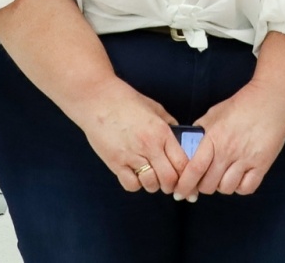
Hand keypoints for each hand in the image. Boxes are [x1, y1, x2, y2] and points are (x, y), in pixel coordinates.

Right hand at [69, 78, 188, 193]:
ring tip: (151, 177)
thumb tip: (180, 139)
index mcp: (162, 132)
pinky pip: (131, 185)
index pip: (182, 163)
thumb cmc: (126, 101)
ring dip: (153, 184)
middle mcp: (149, 146)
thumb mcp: (154, 108)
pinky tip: (134, 175)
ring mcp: (131, 156)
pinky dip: (135, 184)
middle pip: (169, 179)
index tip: (184, 177)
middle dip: (171, 185)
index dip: (186, 175)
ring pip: (151, 185)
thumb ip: (169, 124)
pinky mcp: (115, 163)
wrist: (98, 99)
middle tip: (169, 183)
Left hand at [171, 82, 284, 198]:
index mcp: (213, 137)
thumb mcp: (214, 113)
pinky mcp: (262, 164)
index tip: (179, 192)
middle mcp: (228, 150)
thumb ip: (200, 131)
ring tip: (222, 177)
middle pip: (208, 184)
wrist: (271, 101)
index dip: (184, 185)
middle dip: (202, 187)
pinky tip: (238, 178)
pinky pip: (246, 188)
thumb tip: (186, 147)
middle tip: (203, 181)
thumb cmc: (242, 105)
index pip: (194, 169)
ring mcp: (246, 159)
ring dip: (221, 186)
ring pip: (226, 188)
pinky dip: (240, 187)